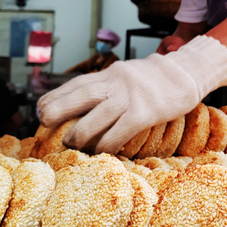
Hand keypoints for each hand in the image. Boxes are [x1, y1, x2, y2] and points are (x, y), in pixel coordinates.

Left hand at [37, 36, 226, 153]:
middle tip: (42, 122)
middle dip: (58, 108)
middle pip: (81, 95)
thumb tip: (84, 102)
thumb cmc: (155, 80)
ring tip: (70, 143)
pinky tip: (101, 152)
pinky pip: (120, 132)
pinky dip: (107, 144)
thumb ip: (108, 85)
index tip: (40, 107)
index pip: (77, 83)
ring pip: (97, 116)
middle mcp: (116, 82)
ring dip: (80, 132)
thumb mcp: (127, 74)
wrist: (187, 74)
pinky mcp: (145, 113)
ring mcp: (131, 97)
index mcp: (110, 73)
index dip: (56, 95)